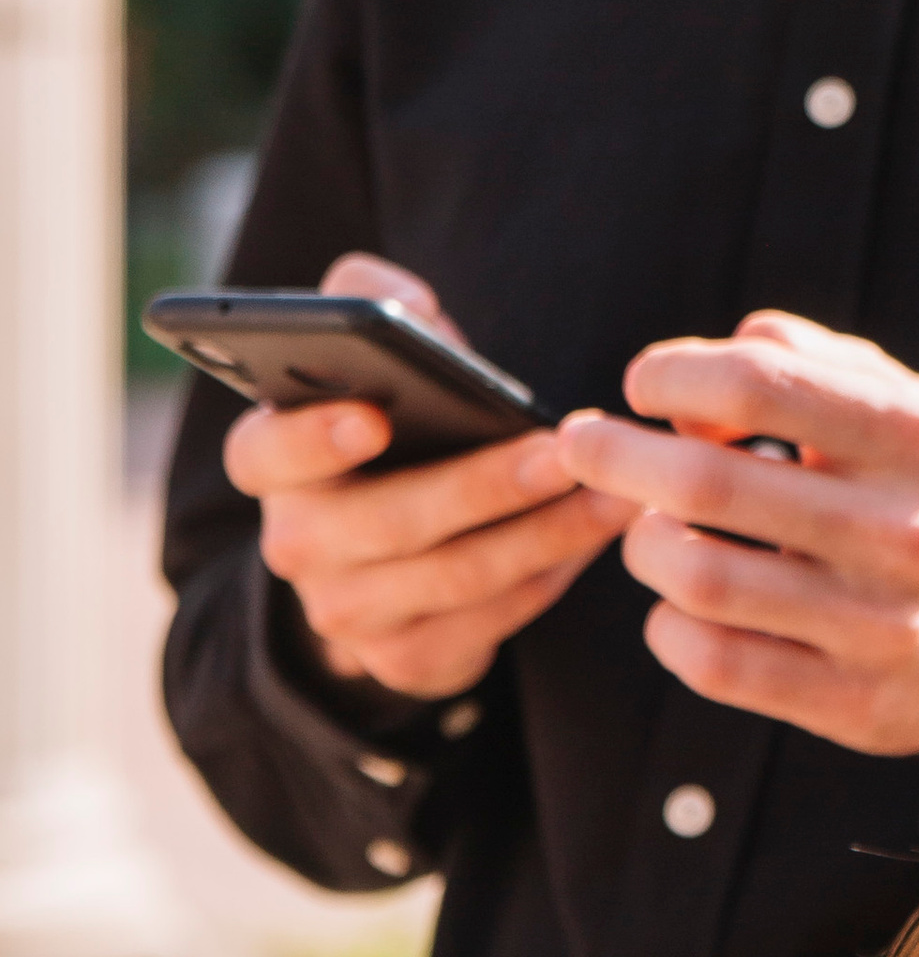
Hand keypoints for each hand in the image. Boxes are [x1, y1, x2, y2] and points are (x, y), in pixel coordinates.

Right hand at [227, 252, 619, 701]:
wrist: (385, 551)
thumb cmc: (391, 424)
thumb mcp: (366, 353)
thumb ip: (367, 298)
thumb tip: (402, 301)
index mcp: (271, 460)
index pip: (265, 451)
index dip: (310, 437)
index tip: (374, 417)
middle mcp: (294, 544)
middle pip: (390, 521)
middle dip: (484, 486)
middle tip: (563, 453)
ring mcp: (346, 612)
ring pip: (455, 576)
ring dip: (544, 534)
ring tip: (614, 493)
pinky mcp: (405, 659)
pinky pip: (489, 620)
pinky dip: (548, 577)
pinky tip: (594, 538)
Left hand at [561, 314, 918, 751]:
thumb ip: (814, 366)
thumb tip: (695, 382)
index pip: (762, 383)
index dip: (675, 372)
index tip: (645, 381)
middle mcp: (910, 533)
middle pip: (709, 482)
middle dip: (619, 454)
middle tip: (584, 444)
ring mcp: (884, 629)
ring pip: (699, 581)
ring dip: (645, 543)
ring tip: (648, 528)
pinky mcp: (858, 707)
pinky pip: (717, 666)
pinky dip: (670, 628)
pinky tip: (679, 604)